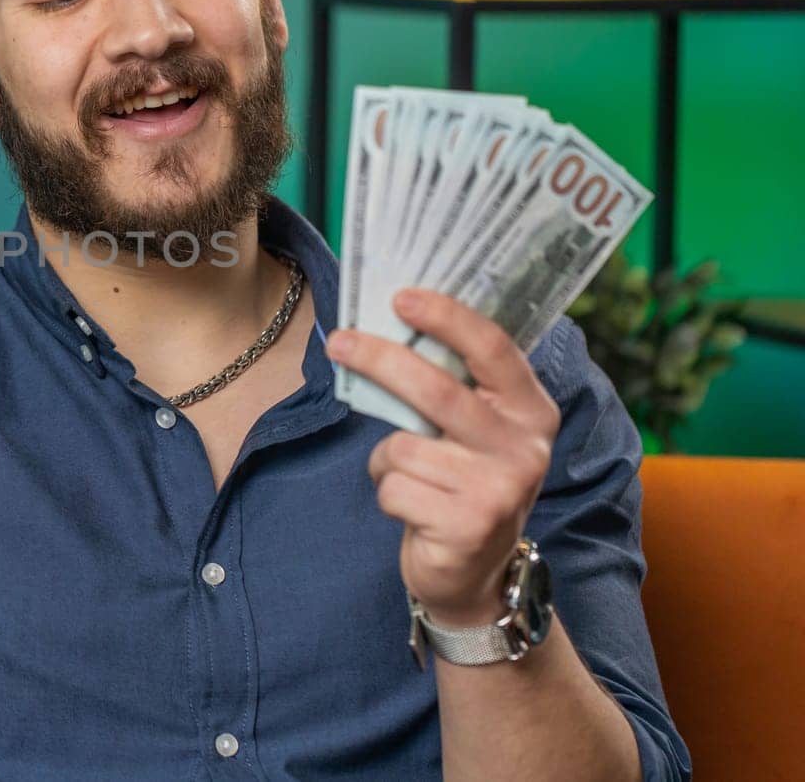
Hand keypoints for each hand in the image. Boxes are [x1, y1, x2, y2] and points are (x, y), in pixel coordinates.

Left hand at [326, 288, 560, 626]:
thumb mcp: (474, 433)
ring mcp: (499, 490)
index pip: (493, 349)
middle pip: (437, 390)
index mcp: (531, 410)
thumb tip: (389, 329)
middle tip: (339, 342)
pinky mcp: (467, 527)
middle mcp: (524, 448)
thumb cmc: (462, 483)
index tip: (401, 297)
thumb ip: (452, 388)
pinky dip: (388, 494)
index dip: (447, 318)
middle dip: (380, 359)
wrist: (477, 574)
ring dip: (386, 460)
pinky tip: (415, 510)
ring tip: (412, 479)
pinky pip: (394, 487)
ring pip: (402, 446)